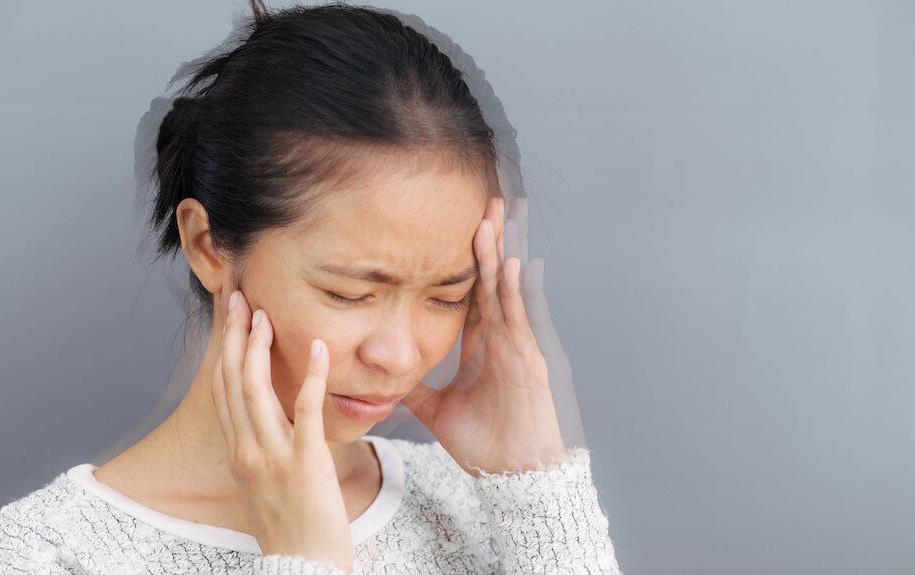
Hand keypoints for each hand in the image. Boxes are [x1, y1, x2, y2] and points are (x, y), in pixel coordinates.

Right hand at [211, 290, 353, 571]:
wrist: (301, 571)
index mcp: (238, 455)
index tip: (231, 320)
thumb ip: (263, 453)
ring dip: (259, 348)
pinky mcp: (305, 464)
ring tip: (265, 314)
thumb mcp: (264, 488)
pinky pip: (306, 411)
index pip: (223, 392)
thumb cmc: (290, 531)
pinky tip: (318, 349)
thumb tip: (271, 427)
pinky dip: (310, 376)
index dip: (225, 352)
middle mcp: (247, 451)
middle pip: (233, 382)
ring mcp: (273, 457)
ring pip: (257, 390)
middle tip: (241, 300)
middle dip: (235, 337)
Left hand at [402, 197, 565, 474]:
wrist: (513, 475)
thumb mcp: (437, 411)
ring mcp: (517, 347)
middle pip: (492, 280)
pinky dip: (516, 291)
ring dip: (500, 254)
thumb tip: (385, 377)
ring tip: (493, 217)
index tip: (458, 228)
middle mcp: (501, 339)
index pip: (471, 294)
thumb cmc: (484, 444)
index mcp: (482, 347)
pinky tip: (514, 263)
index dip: (466, 262)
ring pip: (506, 290)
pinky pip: (520, 319)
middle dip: (488, 242)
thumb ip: (416, 389)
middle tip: (484, 201)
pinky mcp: (529, 361)